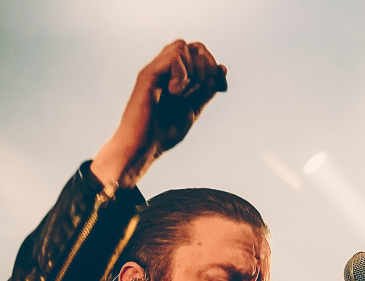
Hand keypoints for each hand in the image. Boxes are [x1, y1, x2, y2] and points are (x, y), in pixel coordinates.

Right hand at [92, 40, 227, 190]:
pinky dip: (181, 73)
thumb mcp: (194, 109)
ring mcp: (155, 70)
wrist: (142, 149)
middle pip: (195, 46)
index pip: (200, 52)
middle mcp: (164, 69)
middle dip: (206, 67)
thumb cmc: (162, 134)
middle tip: (197, 91)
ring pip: (183, 46)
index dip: (214, 66)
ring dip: (192, 70)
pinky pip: (173, 56)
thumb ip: (207, 90)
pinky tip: (173, 92)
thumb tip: (221, 68)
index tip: (221, 88)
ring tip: (182, 92)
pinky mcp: (148, 74)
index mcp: (174, 76)